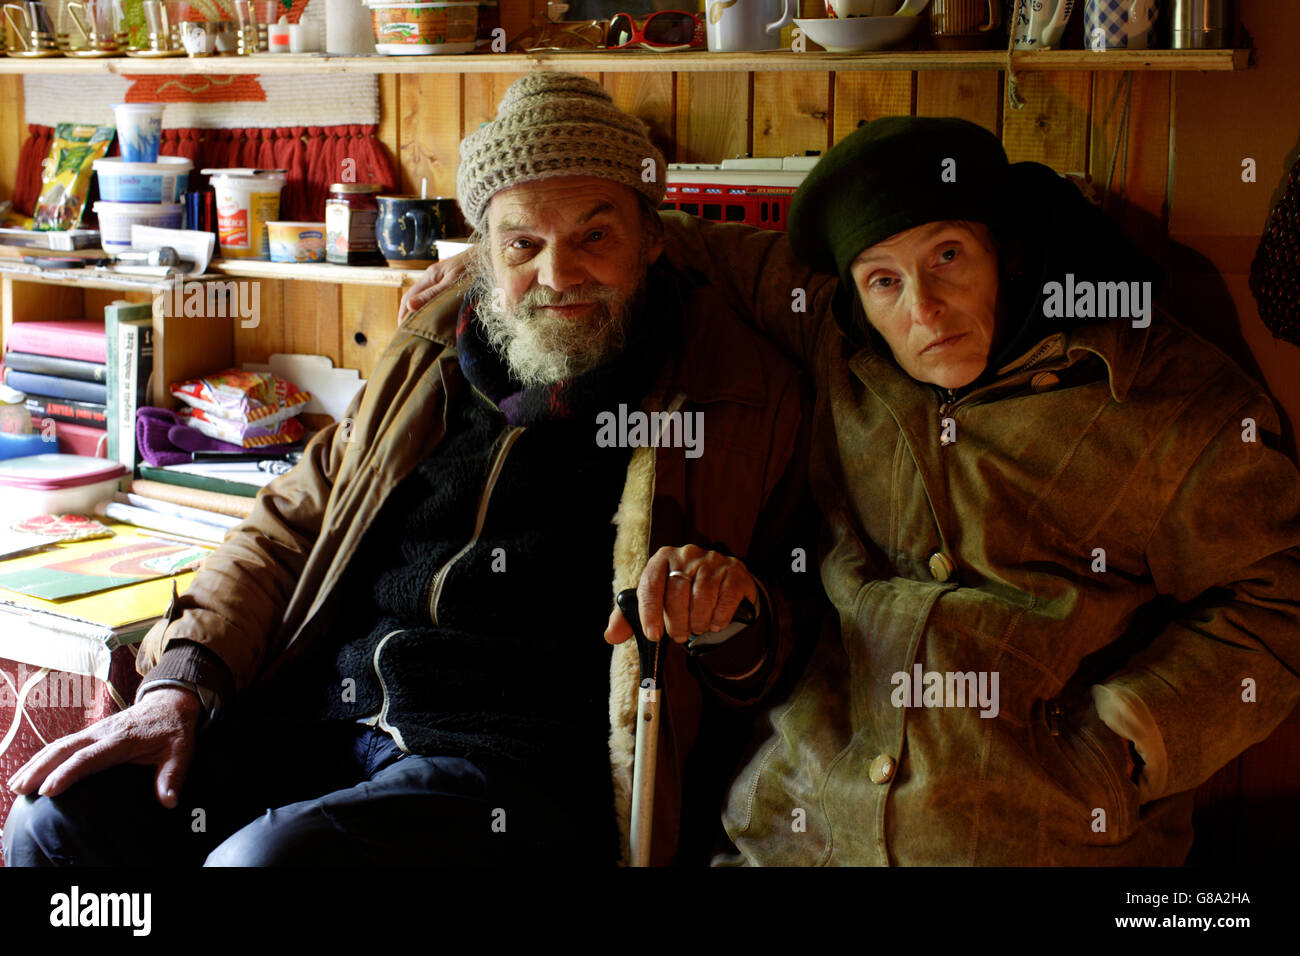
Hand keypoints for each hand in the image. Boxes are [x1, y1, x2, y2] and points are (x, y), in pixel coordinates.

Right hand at [5, 687, 200, 807]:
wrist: (171, 701)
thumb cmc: (174, 729)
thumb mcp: (182, 751)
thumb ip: (173, 775)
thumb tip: (169, 801)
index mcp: (122, 739)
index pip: (90, 757)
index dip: (68, 773)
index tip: (49, 789)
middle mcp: (103, 733)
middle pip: (66, 750)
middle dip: (41, 769)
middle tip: (20, 789)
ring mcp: (95, 730)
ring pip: (60, 745)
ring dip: (37, 763)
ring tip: (16, 783)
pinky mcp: (92, 732)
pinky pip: (63, 744)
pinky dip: (44, 756)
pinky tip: (31, 770)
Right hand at [398, 247, 477, 324]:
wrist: (489, 254)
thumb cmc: (472, 266)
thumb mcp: (451, 283)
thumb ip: (431, 294)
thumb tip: (410, 307)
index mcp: (429, 276)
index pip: (409, 297)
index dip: (403, 314)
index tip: (402, 330)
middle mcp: (432, 276)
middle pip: (414, 297)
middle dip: (409, 314)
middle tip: (408, 332)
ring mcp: (441, 277)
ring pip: (424, 296)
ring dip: (419, 311)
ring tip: (420, 327)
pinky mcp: (450, 280)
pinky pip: (435, 294)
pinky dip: (431, 306)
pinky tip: (436, 315)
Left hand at [605, 544, 757, 644]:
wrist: (718, 588)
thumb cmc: (679, 597)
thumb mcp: (652, 604)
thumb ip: (628, 619)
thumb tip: (611, 636)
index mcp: (662, 558)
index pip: (651, 584)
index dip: (650, 612)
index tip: (653, 635)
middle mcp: (687, 554)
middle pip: (677, 592)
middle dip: (677, 622)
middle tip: (678, 636)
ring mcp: (713, 560)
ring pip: (702, 597)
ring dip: (698, 622)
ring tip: (697, 628)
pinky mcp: (735, 571)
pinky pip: (725, 599)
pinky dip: (719, 618)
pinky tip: (715, 623)